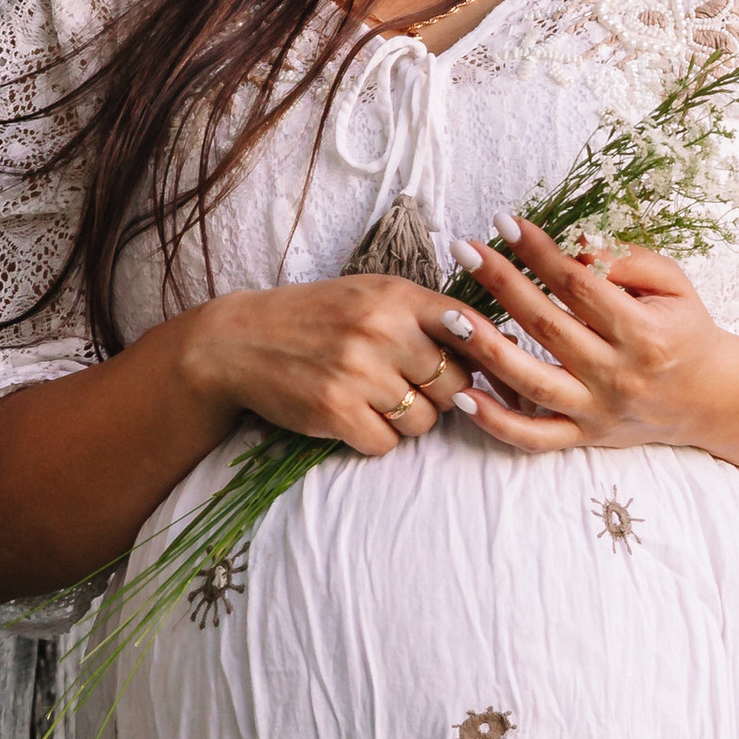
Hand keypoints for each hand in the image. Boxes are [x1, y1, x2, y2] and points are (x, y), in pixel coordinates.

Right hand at [180, 273, 472, 457]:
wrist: (243, 340)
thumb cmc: (319, 317)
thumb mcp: (374, 295)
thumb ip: (428, 314)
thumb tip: (495, 341)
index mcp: (397, 296)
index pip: (471, 328)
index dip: (483, 356)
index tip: (477, 369)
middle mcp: (382, 330)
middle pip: (454, 383)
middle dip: (442, 394)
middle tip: (413, 387)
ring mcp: (357, 372)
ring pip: (424, 420)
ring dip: (408, 420)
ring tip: (378, 400)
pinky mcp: (334, 410)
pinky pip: (385, 444)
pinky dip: (375, 438)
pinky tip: (355, 417)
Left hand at [439, 216, 736, 454]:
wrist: (709, 397)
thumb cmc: (684, 329)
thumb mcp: (673, 284)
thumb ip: (628, 260)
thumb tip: (574, 247)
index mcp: (643, 331)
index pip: (579, 285)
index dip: (539, 253)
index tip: (505, 224)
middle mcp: (618, 374)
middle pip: (548, 326)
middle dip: (501, 284)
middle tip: (464, 250)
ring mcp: (597, 410)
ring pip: (532, 382)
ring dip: (486, 348)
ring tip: (449, 315)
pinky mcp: (584, 436)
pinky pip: (533, 437)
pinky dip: (496, 422)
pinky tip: (462, 396)